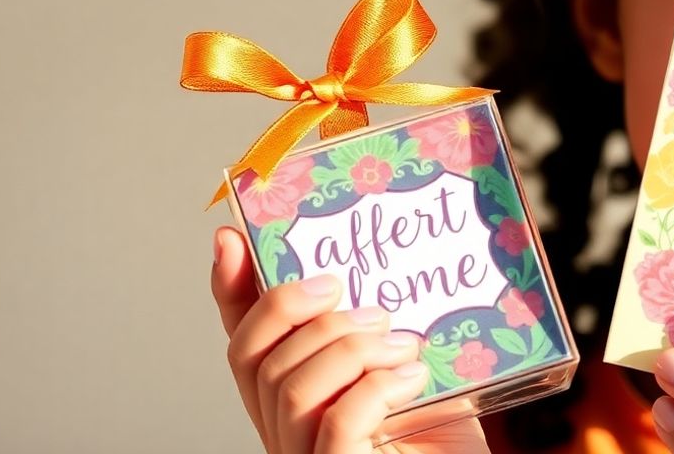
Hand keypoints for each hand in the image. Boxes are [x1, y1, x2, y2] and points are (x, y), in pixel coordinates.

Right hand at [211, 226, 488, 453]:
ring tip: (402, 344)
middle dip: (297, 311)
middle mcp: (286, 431)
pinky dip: (376, 387)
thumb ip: (386, 332)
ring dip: (350, 348)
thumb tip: (381, 269)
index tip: (234, 240)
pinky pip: (334, 422)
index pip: (245, 344)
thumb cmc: (441, 440)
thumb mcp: (413, 369)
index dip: (231, 291)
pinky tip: (412, 378)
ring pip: (290, 387)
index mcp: (295, 400)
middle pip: (252, 359)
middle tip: (364, 303)